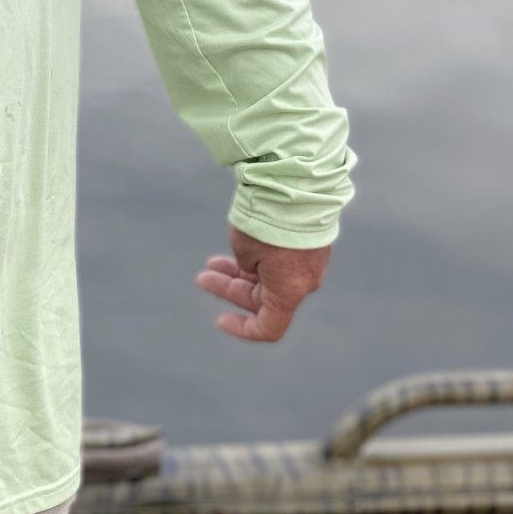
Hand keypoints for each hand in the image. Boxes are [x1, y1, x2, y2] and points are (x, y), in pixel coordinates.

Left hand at [194, 225, 329, 342]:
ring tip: (211, 264)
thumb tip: (253, 264)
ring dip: (240, 273)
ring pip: (270, 277)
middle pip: (263, 298)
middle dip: (231, 289)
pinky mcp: (309, 244)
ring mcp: (308, 263)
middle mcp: (303, 282)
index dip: (243, 329)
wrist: (297, 184)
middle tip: (202, 277)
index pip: (269, 327)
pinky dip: (259, 260)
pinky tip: (234, 249)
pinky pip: (281, 262)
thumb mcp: (244, 249)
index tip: (220, 320)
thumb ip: (246, 266)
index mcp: (289, 291)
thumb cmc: (268, 221)